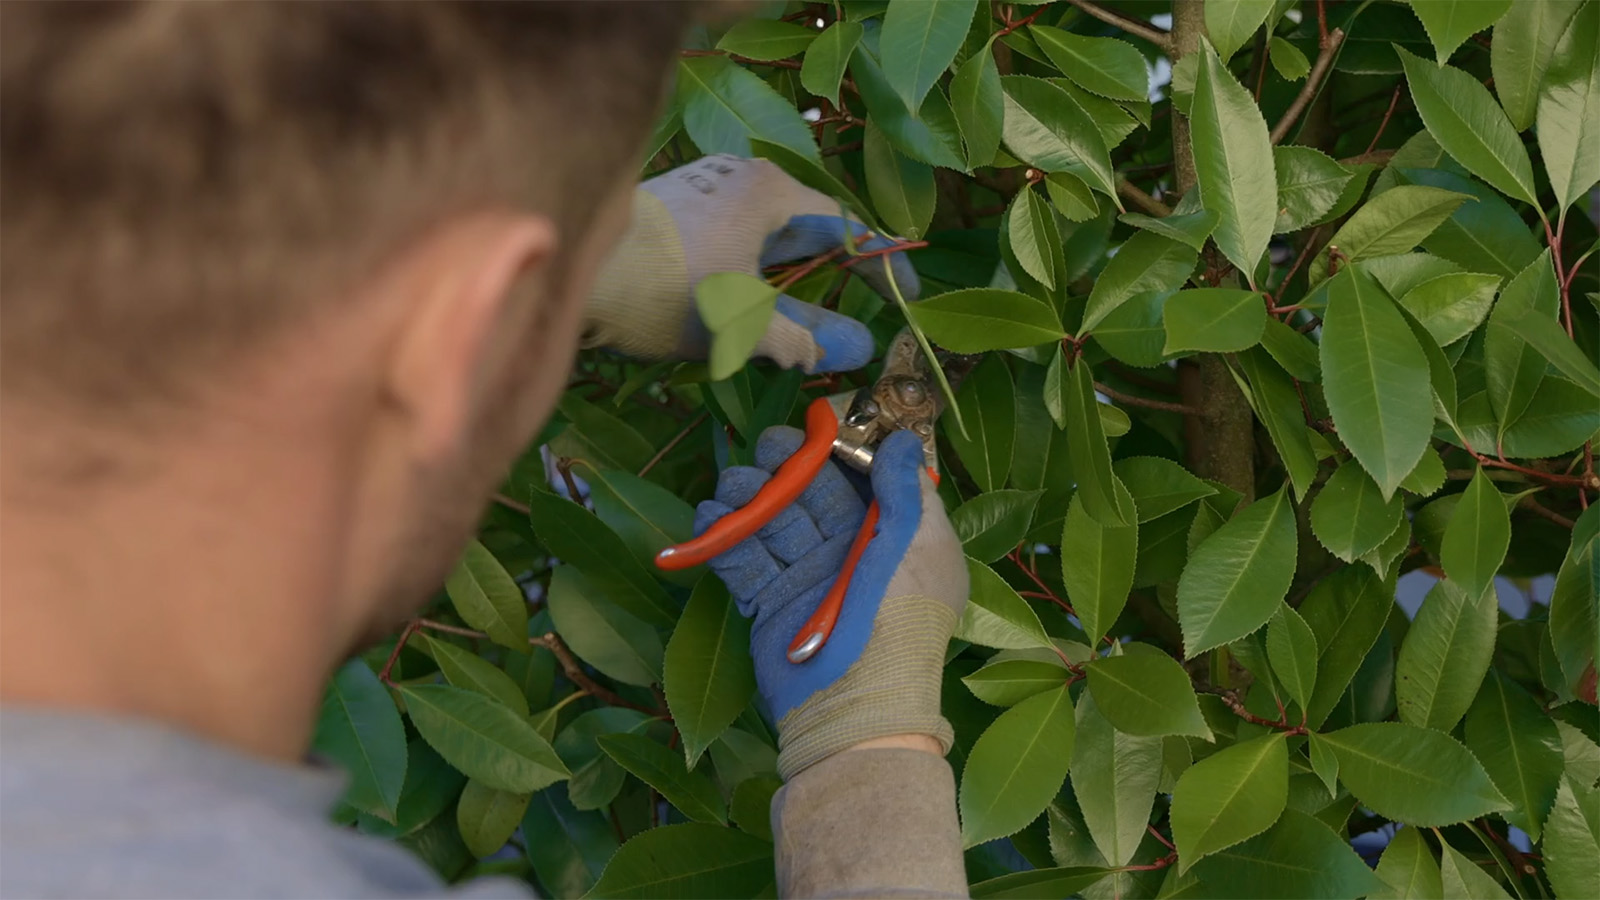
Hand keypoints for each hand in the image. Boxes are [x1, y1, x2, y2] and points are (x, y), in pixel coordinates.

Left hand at [583, 155, 920, 372]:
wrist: (566, 269)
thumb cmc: (664, 289)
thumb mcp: (740, 323)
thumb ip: (796, 337)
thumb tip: (841, 350)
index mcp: (769, 191)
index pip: (846, 223)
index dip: (880, 262)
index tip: (904, 296)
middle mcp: (738, 180)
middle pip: (804, 232)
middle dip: (830, 283)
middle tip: (854, 324)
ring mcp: (701, 195)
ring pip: (763, 246)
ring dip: (787, 291)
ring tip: (804, 336)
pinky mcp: (670, 218)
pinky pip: (730, 250)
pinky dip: (750, 285)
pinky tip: (748, 320)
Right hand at [692, 426, 966, 777]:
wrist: (858, 706)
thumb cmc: (901, 620)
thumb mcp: (919, 548)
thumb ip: (907, 492)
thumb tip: (904, 441)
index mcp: (890, 537)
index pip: (859, 480)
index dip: (835, 452)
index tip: (813, 427)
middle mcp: (847, 554)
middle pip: (808, 495)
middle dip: (784, 468)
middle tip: (765, 448)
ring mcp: (806, 579)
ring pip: (772, 522)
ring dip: (749, 498)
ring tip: (732, 484)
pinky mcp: (769, 605)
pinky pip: (743, 561)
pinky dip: (723, 538)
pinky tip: (709, 516)